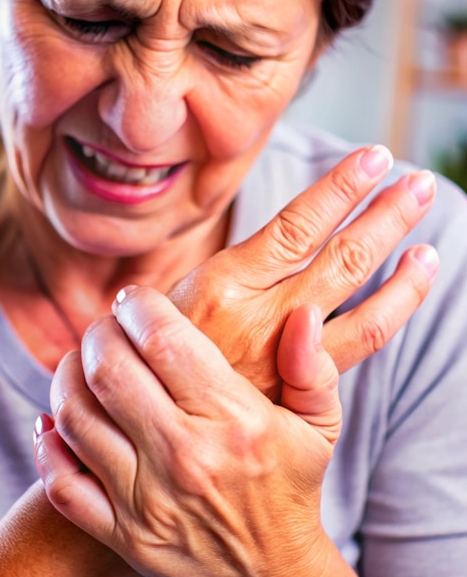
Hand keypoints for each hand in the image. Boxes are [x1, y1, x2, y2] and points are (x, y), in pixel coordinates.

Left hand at [38, 288, 365, 576]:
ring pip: (75, 417)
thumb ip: (313, 367)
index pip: (164, 341)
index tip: (135, 298)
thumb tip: (305, 314)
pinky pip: (61, 483)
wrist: (271, 573)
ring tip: (84, 361)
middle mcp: (185, 458)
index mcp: (235, 422)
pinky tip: (54, 419)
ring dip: (68, 376)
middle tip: (107, 325)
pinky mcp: (123, 532)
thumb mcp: (319, 424)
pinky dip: (46, 445)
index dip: (139, 306)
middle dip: (98, 332)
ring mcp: (147, 501)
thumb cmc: (290, 486)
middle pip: (110, 370)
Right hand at [169, 145, 437, 397]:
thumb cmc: (153, 349)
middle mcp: (260, 319)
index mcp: (222, 285)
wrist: (148, 416)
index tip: (372, 159)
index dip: (340, 189)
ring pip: (362, 313)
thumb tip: (282, 236)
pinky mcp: (296, 392)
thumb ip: (227, 271)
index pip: (295, 226)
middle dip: (385, 218)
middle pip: (340, 261)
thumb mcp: (168, 297)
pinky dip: (387, 316)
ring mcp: (284, 358)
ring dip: (402, 278)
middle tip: (420, 186)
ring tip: (429, 248)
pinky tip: (403, 293)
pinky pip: (355, 351)